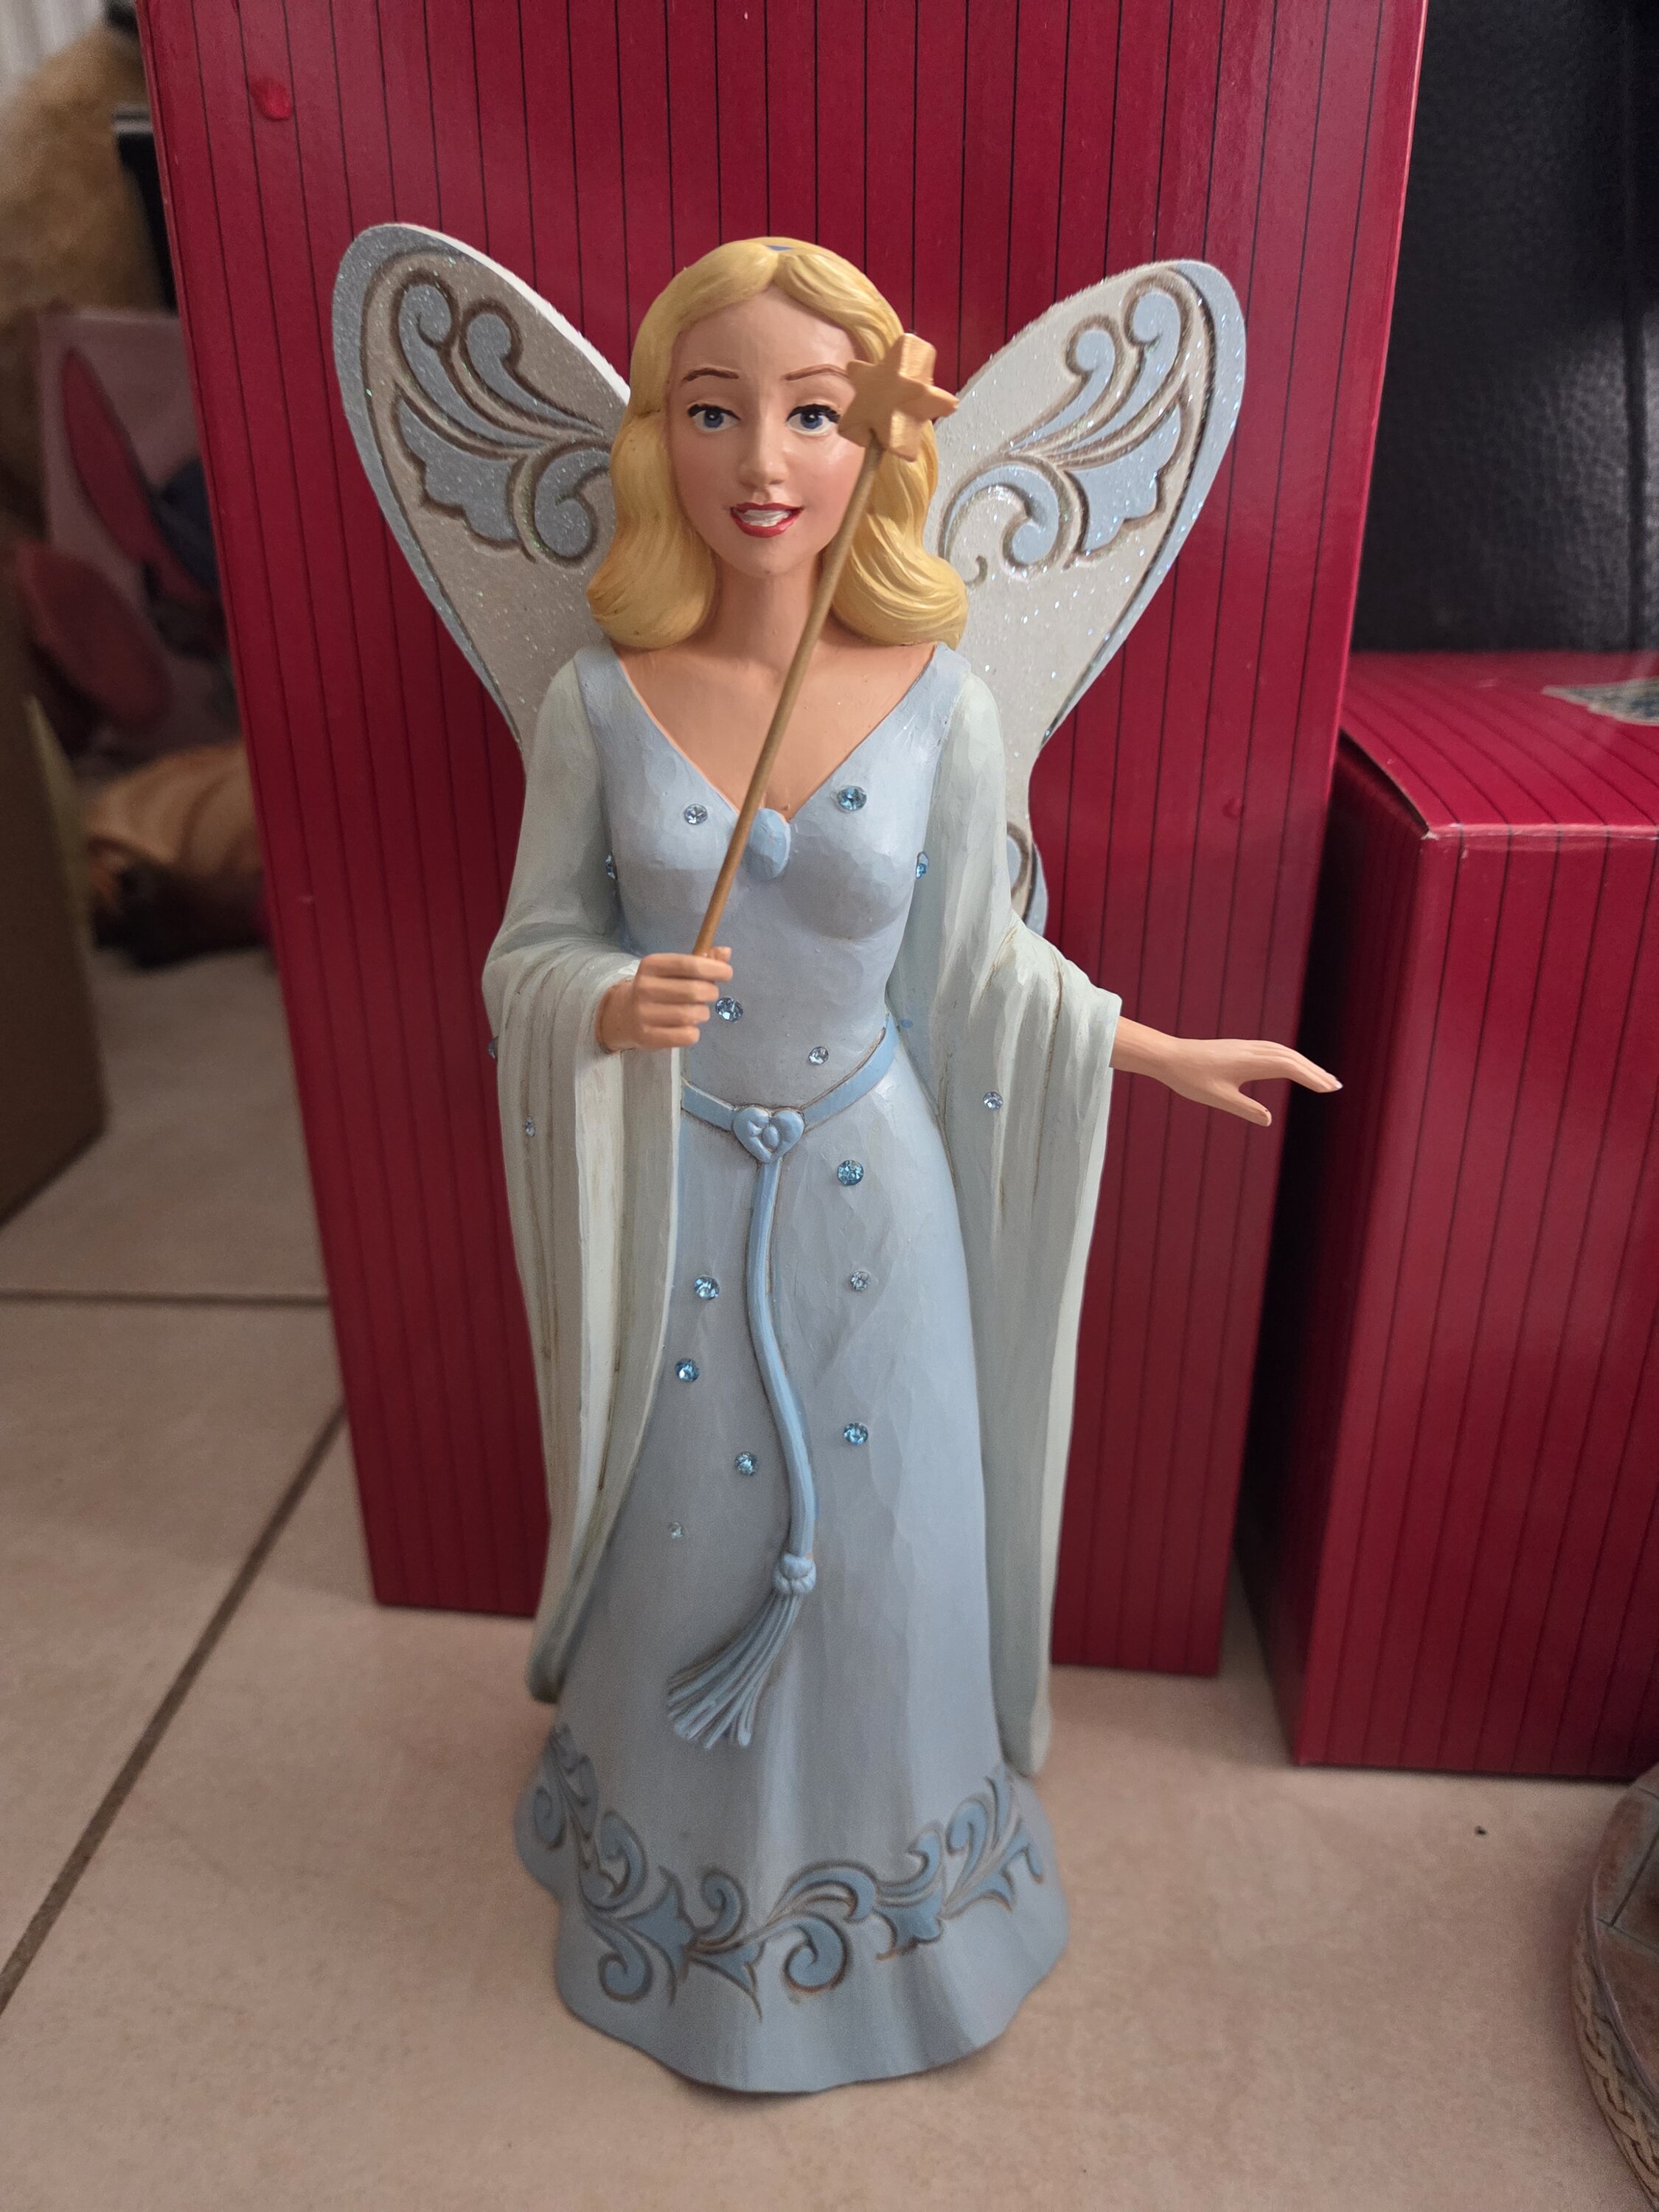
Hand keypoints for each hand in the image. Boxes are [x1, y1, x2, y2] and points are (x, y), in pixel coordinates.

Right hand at [596, 950, 732, 1052]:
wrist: (623, 1014)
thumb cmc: (657, 988)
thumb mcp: (673, 970)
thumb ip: (700, 961)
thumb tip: (726, 953)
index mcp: (651, 965)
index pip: (690, 964)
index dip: (714, 969)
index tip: (727, 974)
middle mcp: (644, 987)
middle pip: (694, 991)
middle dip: (711, 993)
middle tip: (710, 995)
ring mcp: (644, 1014)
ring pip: (692, 1015)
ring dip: (703, 1013)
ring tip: (697, 1011)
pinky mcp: (648, 1037)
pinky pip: (687, 1036)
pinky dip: (694, 1032)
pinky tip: (688, 1027)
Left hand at [1111, 1017, 1338, 1126]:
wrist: (1169, 1056)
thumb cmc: (1190, 1078)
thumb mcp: (1218, 1098)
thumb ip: (1245, 1109)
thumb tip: (1268, 1120)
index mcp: (1250, 1063)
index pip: (1290, 1068)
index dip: (1311, 1077)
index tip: (1330, 1089)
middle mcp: (1252, 1051)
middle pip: (1292, 1058)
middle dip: (1315, 1071)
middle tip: (1335, 1086)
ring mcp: (1247, 1047)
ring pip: (1283, 1053)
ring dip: (1304, 1064)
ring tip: (1320, 1077)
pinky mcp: (1240, 1048)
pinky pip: (1272, 1050)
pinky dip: (1289, 1058)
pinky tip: (1292, 1066)